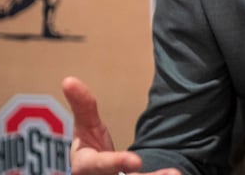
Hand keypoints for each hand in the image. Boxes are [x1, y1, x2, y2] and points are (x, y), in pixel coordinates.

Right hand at [61, 77, 179, 174]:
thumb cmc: (91, 150)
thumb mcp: (86, 128)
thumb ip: (82, 107)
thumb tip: (68, 79)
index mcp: (87, 167)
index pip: (101, 165)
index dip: (117, 163)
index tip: (136, 161)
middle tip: (170, 174)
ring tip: (174, 174)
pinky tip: (176, 174)